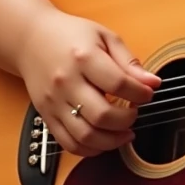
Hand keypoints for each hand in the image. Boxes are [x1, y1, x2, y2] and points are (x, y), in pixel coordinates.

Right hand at [17, 9, 160, 157]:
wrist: (32, 39)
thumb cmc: (71, 35)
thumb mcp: (105, 37)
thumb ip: (129, 62)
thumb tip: (152, 82)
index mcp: (84, 58)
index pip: (118, 84)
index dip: (140, 93)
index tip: (148, 93)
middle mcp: (66, 82)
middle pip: (102, 115)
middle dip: (127, 120)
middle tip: (135, 112)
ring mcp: (54, 102)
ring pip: (85, 135)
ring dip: (112, 140)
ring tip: (125, 132)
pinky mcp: (46, 116)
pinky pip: (68, 143)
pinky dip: (90, 149)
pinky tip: (104, 140)